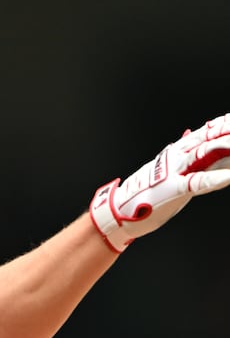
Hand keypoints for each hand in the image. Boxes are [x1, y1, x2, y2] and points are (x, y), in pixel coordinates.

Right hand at [90, 114, 229, 252]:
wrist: (117, 213)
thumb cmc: (142, 196)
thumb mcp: (165, 170)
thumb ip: (183, 154)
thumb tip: (190, 133)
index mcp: (174, 152)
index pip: (204, 133)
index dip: (222, 124)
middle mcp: (175, 157)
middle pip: (208, 138)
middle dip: (227, 130)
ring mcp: (173, 172)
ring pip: (205, 153)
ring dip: (226, 146)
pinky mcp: (173, 189)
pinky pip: (197, 182)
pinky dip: (216, 178)